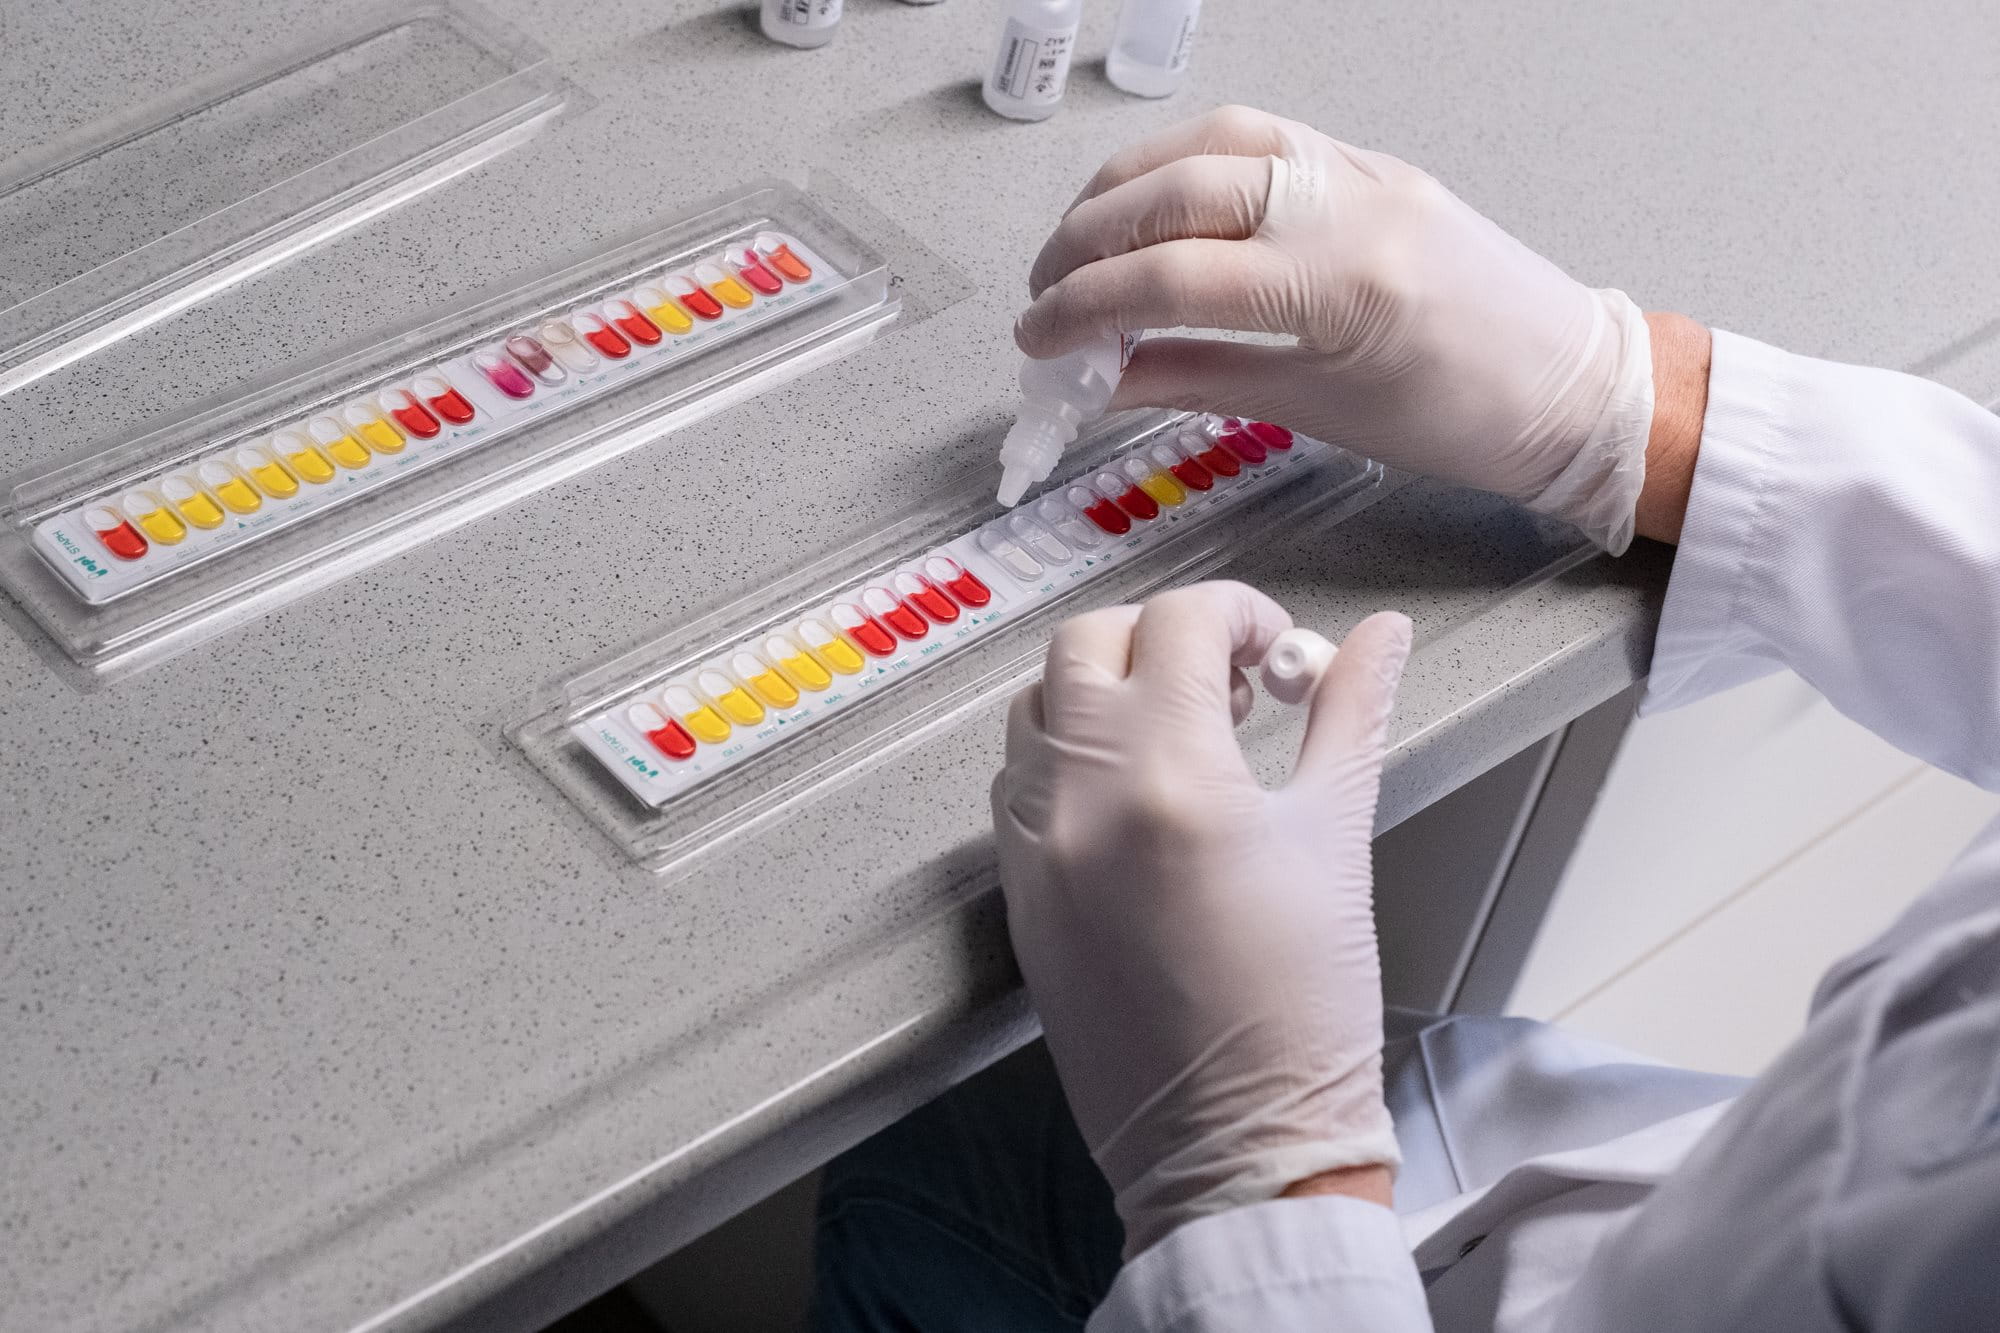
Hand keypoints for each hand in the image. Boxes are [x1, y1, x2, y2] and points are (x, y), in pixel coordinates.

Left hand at [993, 581, 1412, 1256]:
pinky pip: (1018, 779)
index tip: (1279, 653)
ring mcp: (1033, 845)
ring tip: (1181, 734)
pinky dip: (1067, 755)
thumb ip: (1352, 715)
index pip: (1180, 623)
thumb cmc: (1302, 1008)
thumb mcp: (1338, 839)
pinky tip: (1133, 793)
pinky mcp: (1016, 892)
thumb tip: (1381, 636)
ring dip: (1104, 690)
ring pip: (1038, 703)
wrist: (1234, 1144)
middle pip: (1089, 642)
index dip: (1241, 615)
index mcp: (1170, 775)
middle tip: (1230, 684)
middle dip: (1162, 638)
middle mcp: (1081, 796)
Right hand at [1016, 105, 1656, 552]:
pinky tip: (1152, 203)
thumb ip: (1199, 380)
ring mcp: (1362, 172)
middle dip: (1087, 242)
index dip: (1084, 309)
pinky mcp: (1369, 164)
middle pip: (1178, 192)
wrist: (1573, 386)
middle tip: (1043, 294)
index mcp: (1344, 284)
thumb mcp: (1319, 414)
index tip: (1038, 341)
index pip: (1173, 277)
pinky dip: (1187, 163)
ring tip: (1080, 243)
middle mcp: (1351, 205)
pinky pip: (1259, 137)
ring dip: (1127, 186)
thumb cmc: (1469, 416)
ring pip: (1213, 142)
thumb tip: (1106, 377)